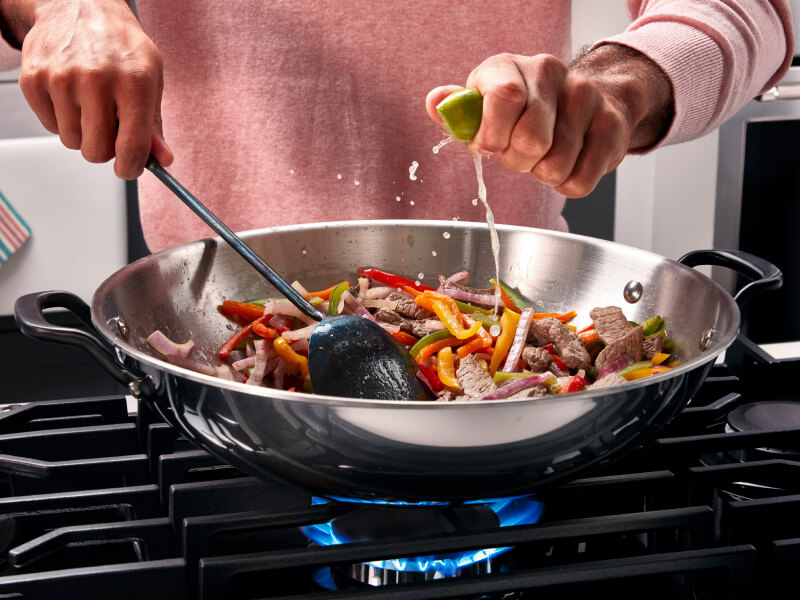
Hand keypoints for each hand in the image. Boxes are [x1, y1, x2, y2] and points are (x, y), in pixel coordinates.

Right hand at [6, 0, 172, 177]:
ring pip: (72, 142)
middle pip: (97, 151)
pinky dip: (61, 119)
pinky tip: (71, 96)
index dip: (131, 167)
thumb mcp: (150, 77)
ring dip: (82, 133)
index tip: (129, 168)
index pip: (131, 146)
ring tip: (90, 105)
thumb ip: (154, 124)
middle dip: (105, 150)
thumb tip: (163, 160)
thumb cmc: (119, 44)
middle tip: (109, 130)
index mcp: (133, 81)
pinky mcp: (33, 79)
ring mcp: (61, 78)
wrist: (79, 5)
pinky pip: (49, 126)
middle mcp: (96, 79)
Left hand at [426, 45, 672, 197]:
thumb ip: (460, 111)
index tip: (490, 146)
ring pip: (555, 165)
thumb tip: (435, 103)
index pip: (506, 97)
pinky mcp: (611, 125)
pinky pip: (580, 180)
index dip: (493, 136)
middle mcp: (550, 73)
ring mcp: (585, 96)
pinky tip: (566, 166)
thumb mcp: (485, 108)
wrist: (587, 99)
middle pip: (531, 140)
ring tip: (544, 157)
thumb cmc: (525, 111)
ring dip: (543, 174)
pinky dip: (567, 184)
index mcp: (510, 67)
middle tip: (518, 155)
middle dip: (517, 162)